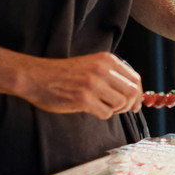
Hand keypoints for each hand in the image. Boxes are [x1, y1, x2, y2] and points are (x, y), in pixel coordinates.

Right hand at [19, 51, 142, 118]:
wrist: (36, 77)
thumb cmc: (64, 74)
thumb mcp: (92, 64)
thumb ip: (111, 74)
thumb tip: (134, 93)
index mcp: (107, 60)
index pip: (135, 79)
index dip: (138, 94)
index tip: (135, 103)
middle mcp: (102, 70)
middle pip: (132, 92)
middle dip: (130, 104)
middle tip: (120, 109)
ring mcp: (93, 84)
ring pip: (121, 103)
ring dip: (115, 110)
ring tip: (102, 107)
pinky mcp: (83, 99)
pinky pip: (106, 113)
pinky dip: (103, 115)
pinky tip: (93, 109)